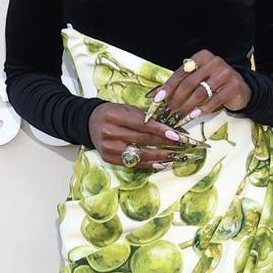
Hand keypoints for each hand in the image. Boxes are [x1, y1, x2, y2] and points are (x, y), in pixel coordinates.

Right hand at [86, 102, 203, 169]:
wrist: (90, 122)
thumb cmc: (114, 113)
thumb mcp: (128, 109)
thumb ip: (148, 118)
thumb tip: (173, 129)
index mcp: (115, 115)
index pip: (143, 125)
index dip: (162, 131)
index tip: (178, 136)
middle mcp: (110, 132)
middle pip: (143, 140)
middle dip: (165, 144)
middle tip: (182, 147)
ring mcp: (108, 147)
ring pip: (139, 154)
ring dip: (160, 156)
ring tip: (175, 157)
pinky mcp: (108, 158)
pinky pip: (132, 163)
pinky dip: (148, 164)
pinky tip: (161, 163)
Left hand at [148, 50, 251, 126]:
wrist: (240, 87)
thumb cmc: (214, 83)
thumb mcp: (198, 78)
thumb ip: (181, 83)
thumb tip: (156, 95)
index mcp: (202, 57)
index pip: (181, 72)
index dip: (168, 87)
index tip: (157, 100)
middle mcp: (214, 62)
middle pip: (189, 83)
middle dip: (176, 100)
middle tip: (168, 113)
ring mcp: (225, 73)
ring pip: (200, 93)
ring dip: (187, 107)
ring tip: (179, 117)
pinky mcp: (233, 86)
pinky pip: (215, 100)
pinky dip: (203, 109)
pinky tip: (195, 116)